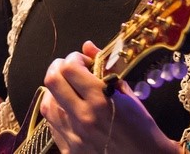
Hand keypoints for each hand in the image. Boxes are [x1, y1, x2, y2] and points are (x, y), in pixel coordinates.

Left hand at [38, 42, 177, 152]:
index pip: (69, 68)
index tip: (83, 61)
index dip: (74, 58)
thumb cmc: (143, 129)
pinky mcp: (70, 150)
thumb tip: (88, 46)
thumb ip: (107, 69)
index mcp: (100, 100)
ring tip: (68, 90)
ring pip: (47, 102)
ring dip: (56, 91)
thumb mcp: (129, 95)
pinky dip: (57, 112)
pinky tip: (67, 110)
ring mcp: (74, 136)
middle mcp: (83, 117)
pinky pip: (52, 124)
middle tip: (69, 69)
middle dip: (58, 68)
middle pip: (52, 81)